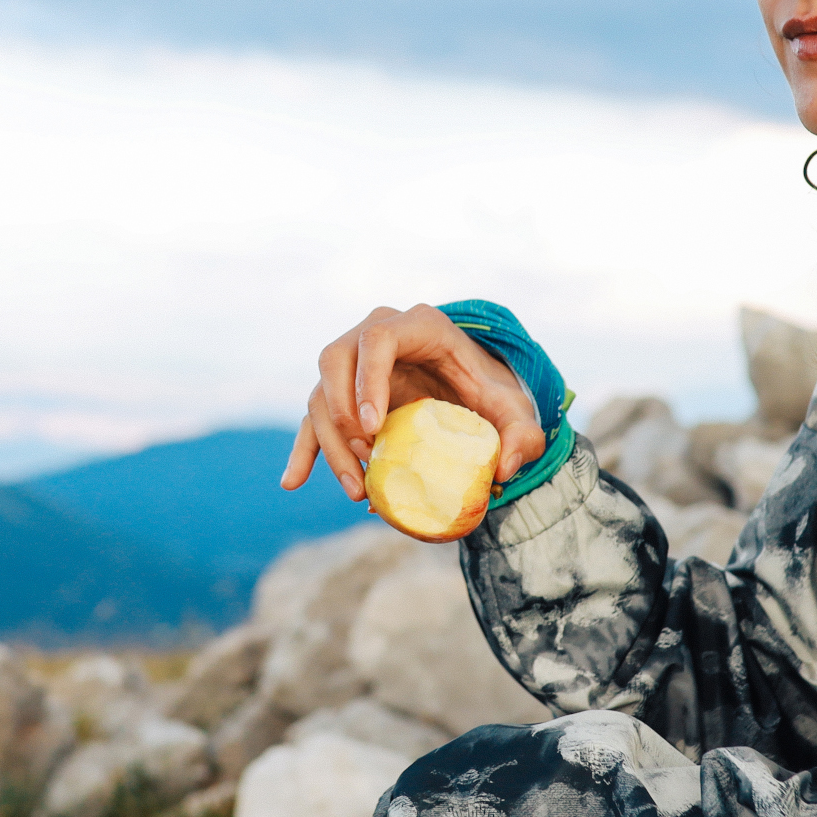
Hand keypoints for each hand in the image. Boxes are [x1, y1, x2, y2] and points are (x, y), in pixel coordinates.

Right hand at [279, 304, 548, 503]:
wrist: (476, 391)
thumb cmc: (494, 392)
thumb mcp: (517, 410)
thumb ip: (523, 435)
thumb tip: (503, 470)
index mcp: (418, 326)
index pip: (377, 338)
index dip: (367, 379)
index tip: (374, 427)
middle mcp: (376, 335)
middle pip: (335, 361)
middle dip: (341, 414)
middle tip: (367, 457)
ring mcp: (354, 365)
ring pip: (319, 394)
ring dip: (329, 443)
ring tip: (358, 490)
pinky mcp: (343, 396)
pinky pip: (312, 421)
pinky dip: (304, 452)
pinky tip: (293, 482)